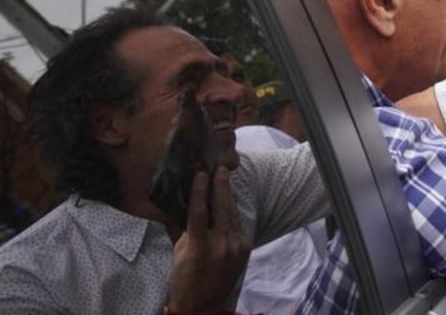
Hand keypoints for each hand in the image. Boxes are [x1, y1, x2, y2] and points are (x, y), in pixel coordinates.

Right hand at [168, 168, 249, 313]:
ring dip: (229, 195)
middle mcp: (220, 246)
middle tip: (220, 168)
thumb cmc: (183, 279)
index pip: (199, 212)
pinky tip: (230, 199)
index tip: (201, 174)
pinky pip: (238, 224)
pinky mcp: (244, 249)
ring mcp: (235, 248)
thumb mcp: (178, 253)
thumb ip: (181, 228)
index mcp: (198, 247)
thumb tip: (176, 205)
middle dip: (221, 186)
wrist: (202, 305)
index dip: (199, 191)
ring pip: (232, 214)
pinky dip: (233, 211)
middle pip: (221, 209)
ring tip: (225, 178)